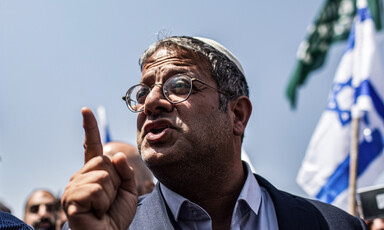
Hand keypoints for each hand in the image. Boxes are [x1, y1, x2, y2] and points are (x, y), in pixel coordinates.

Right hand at [62, 107, 137, 229]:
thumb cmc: (116, 215)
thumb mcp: (128, 189)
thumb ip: (125, 170)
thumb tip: (115, 155)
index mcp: (94, 172)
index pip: (91, 146)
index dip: (90, 128)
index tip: (86, 111)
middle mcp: (80, 176)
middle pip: (105, 161)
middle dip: (116, 180)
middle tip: (110, 199)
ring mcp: (74, 187)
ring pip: (102, 175)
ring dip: (110, 194)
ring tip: (102, 207)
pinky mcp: (71, 199)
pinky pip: (96, 189)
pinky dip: (102, 203)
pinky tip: (96, 212)